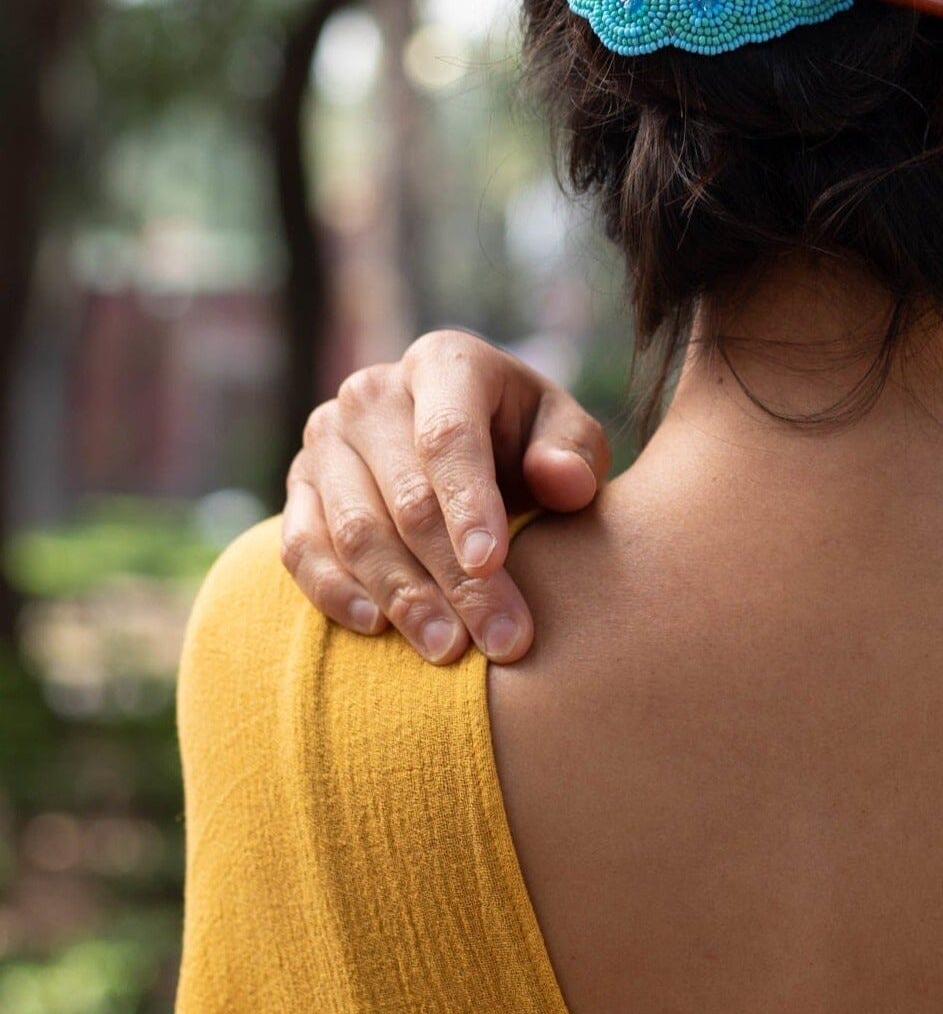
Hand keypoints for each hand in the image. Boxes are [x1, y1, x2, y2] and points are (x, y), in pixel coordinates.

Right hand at [280, 332, 609, 664]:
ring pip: (354, 530)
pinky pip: (301, 547)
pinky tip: (377, 628)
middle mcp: (372, 393)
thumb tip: (564, 482)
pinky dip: (335, 592)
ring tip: (449, 649)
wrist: (468, 448)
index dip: (468, 503)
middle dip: (455, 576)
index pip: (448, 435)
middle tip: (501, 638)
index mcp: (444, 364)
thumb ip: (572, 454)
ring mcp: (326, 440)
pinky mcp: (298, 487)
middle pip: (408, 497)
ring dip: (402, 597)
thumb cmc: (528, 441)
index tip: (492, 564)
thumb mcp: (565, 435)